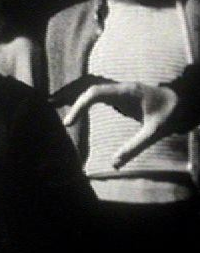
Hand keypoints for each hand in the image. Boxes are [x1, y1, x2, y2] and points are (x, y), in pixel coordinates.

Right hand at [63, 82, 178, 168]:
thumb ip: (135, 147)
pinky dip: (88, 103)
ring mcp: (122, 90)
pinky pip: (101, 95)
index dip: (79, 106)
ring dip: (80, 102)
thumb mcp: (155, 132)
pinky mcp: (124, 96)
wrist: (186, 100)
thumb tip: (114, 164)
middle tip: (66, 124)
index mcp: (126, 91)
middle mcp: (121, 88)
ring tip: (68, 117)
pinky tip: (83, 113)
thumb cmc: (173, 113)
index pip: (94, 93)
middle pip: (90, 91)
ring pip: (94, 91)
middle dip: (75, 104)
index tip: (70, 123)